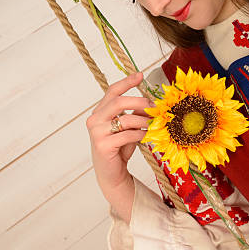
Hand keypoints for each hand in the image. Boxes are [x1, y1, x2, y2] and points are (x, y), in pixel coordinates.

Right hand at [86, 72, 151, 219]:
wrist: (112, 173)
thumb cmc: (120, 149)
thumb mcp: (129, 128)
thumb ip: (135, 114)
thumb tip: (149, 102)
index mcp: (100, 112)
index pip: (112, 91)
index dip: (126, 82)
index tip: (140, 75)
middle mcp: (95, 119)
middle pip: (119, 101)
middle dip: (140, 102)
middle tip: (153, 107)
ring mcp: (97, 132)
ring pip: (126, 119)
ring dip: (144, 121)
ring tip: (154, 125)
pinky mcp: (103, 145)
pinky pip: (127, 135)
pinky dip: (140, 134)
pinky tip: (146, 136)